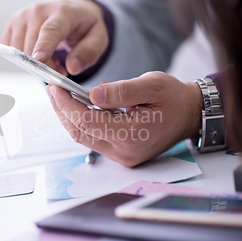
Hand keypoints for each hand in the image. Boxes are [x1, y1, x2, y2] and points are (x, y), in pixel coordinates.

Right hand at [1, 0, 107, 75]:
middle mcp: (39, 10)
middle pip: (32, 46)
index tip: (38, 60)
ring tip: (51, 59)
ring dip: (33, 63)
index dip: (44, 46)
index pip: (50, 30)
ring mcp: (23, 15)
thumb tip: (73, 68)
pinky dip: (23, 58)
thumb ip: (88, 53)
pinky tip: (37, 54)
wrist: (72, 10)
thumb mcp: (98, 38)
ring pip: (19, 50)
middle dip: (44, 66)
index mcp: (63, 12)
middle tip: (60, 68)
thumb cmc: (84, 25)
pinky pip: (11, 49)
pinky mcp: (13, 23)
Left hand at [46, 71, 202, 166]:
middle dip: (62, 110)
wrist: (189, 115)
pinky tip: (77, 105)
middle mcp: (124, 152)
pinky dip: (82, 121)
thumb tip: (92, 94)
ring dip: (69, 117)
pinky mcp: (120, 153)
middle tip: (52, 90)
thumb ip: (121, 91)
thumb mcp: (152, 85)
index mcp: (132, 136)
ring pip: (83, 136)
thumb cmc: (174, 98)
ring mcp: (121, 156)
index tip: (55, 88)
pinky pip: (93, 138)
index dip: (66, 105)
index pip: (86, 122)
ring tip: (60, 96)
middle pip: (80, 132)